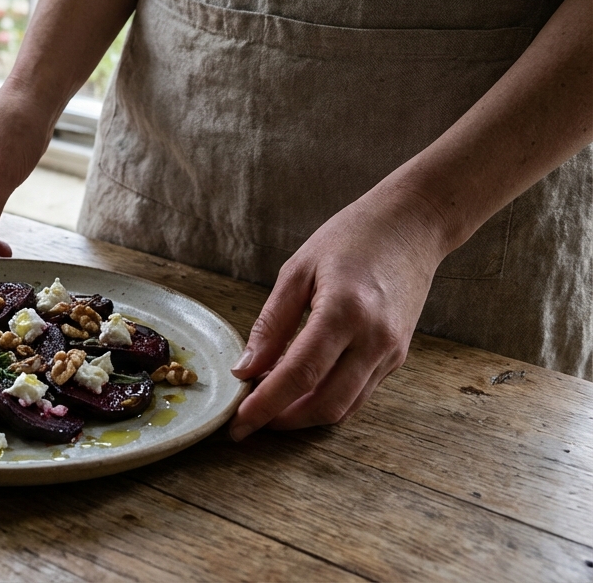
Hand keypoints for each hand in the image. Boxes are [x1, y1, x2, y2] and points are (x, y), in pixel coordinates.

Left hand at [227, 184, 451, 439]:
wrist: (413, 225)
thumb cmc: (352, 238)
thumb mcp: (297, 270)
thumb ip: (271, 324)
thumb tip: (245, 370)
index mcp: (344, 312)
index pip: (299, 375)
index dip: (265, 405)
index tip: (237, 424)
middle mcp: (374, 339)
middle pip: (325, 404)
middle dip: (283, 421)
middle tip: (249, 420)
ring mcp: (391, 352)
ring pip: (344, 407)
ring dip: (304, 417)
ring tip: (269, 408)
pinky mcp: (397, 356)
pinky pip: (359, 393)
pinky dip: (327, 401)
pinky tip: (300, 392)